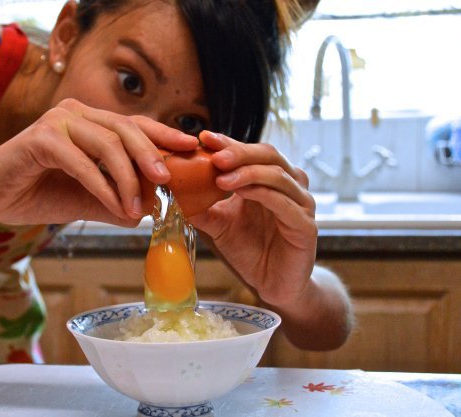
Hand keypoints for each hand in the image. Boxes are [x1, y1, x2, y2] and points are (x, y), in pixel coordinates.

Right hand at [0, 99, 197, 225]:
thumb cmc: (35, 193)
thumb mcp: (85, 199)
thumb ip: (115, 200)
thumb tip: (149, 211)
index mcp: (89, 121)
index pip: (134, 125)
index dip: (164, 135)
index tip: (192, 148)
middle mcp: (76, 113)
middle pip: (126, 128)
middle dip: (151, 156)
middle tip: (168, 182)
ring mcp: (57, 121)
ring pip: (108, 144)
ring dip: (128, 179)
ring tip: (138, 208)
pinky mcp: (40, 138)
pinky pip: (82, 162)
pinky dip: (102, 187)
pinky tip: (116, 206)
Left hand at [188, 131, 317, 307]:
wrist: (273, 285)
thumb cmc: (250, 250)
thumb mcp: (219, 224)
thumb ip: (202, 206)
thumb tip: (172, 189)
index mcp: (270, 179)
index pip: (250, 152)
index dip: (229, 142)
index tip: (204, 138)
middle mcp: (290, 186)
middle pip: (269, 155)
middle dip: (239, 152)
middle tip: (214, 156)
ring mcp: (301, 204)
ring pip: (278, 175)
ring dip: (248, 172)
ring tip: (221, 177)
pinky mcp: (306, 226)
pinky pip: (285, 203)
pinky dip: (263, 194)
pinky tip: (242, 193)